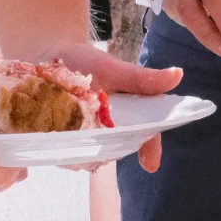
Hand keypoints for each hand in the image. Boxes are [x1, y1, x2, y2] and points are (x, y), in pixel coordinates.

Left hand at [47, 47, 184, 171]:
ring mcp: (88, 137)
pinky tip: (58, 142)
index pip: (146, 132)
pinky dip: (67, 150)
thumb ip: (141, 79)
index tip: (150, 164)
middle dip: (113, 148)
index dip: (150, 147)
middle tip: (97, 143)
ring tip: (73, 136)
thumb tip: (178, 74)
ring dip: (88, 151)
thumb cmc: (82, 61)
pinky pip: (70, 154)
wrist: (43, 57)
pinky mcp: (64, 142)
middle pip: (120, 146)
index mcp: (130, 111)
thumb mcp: (111, 68)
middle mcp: (111, 128)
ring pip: (95, 154)